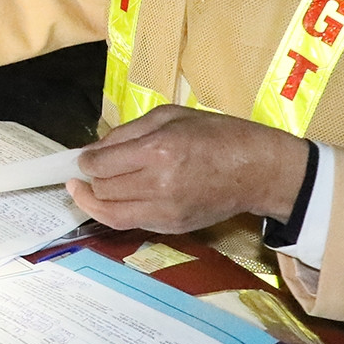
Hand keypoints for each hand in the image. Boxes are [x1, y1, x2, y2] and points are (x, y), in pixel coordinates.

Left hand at [67, 105, 307, 233]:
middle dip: (90, 181)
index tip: (84, 159)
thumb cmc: (218, 134)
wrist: (258, 170)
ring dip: (96, 202)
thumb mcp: (170, 116)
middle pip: (103, 191)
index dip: (85, 162)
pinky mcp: (173, 227)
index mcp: (159, 151)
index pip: (101, 165)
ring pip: (111, 215)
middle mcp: (159, 185)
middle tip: (88, 172)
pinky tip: (120, 197)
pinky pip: (132, 223)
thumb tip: (94, 151)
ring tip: (90, 190)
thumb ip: (127, 133)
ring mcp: (167, 211)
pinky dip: (119, 211)